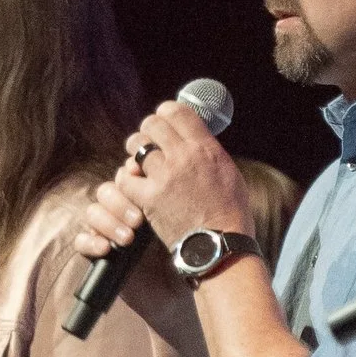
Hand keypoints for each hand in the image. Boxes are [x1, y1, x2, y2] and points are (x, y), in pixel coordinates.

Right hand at [67, 173, 181, 334]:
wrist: (175, 297)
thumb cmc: (184, 261)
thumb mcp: (182, 228)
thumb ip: (171, 202)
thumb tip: (164, 177)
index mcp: (143, 200)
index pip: (126, 176)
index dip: (129, 173)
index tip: (140, 177)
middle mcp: (123, 213)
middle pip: (107, 191)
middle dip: (120, 202)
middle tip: (139, 221)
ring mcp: (108, 232)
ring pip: (93, 212)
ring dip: (108, 222)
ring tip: (128, 239)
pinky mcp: (97, 254)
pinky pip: (81, 240)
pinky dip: (90, 241)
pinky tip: (105, 250)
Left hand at [120, 99, 251, 256]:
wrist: (220, 245)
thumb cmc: (230, 213)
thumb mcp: (228, 172)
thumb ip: (208, 152)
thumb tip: (195, 138)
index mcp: (206, 148)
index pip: (178, 111)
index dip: (166, 112)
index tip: (164, 119)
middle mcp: (184, 156)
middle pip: (153, 124)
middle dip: (149, 130)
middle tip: (150, 142)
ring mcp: (165, 176)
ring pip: (136, 145)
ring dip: (135, 152)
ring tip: (140, 163)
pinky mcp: (149, 198)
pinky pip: (126, 178)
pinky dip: (128, 180)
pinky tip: (135, 186)